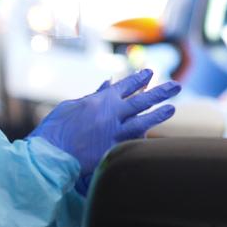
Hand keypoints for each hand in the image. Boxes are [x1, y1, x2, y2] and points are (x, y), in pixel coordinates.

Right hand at [30, 69, 180, 187]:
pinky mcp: (114, 150)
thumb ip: (94, 96)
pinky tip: (153, 136)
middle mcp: (112, 114)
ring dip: (159, 114)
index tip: (149, 73)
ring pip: (143, 121)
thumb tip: (108, 84)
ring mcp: (115, 133)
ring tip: (172, 108)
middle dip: (160, 92)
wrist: (51, 154)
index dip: (139, 79)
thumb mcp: (73, 106)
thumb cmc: (57, 128)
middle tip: (176, 86)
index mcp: (101, 100)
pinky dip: (143, 137)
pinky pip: (134, 142)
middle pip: (142, 100)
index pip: (125, 85)